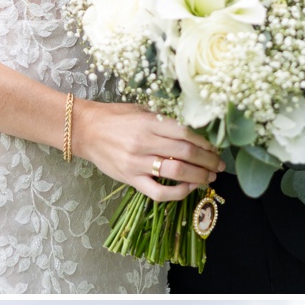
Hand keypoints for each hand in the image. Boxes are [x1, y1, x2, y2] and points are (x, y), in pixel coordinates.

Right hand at [71, 100, 223, 201]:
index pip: (186, 134)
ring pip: (176, 173)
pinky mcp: (130, 179)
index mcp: (149, 123)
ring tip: (210, 178)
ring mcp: (137, 163)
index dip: (205, 143)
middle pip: (186, 154)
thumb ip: (164, 122)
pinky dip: (177, 193)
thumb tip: (191, 133)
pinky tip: (188, 188)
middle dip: (208, 161)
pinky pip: (158, 192)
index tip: (215, 149)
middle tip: (219, 166)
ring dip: (199, 177)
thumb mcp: (141, 111)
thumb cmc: (114, 117)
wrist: (85, 130)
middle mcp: (145, 143)